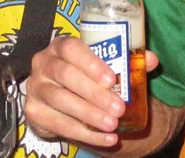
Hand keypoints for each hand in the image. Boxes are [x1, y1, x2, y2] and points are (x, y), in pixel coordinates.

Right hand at [23, 36, 159, 147]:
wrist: (61, 100)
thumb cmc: (86, 75)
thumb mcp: (104, 66)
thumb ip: (127, 61)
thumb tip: (151, 60)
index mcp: (61, 46)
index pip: (71, 48)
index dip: (91, 63)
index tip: (111, 79)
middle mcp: (43, 63)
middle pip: (66, 75)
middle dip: (94, 93)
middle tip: (118, 108)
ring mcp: (36, 87)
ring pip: (61, 100)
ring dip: (89, 114)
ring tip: (112, 125)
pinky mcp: (34, 111)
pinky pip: (59, 124)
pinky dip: (86, 134)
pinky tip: (106, 139)